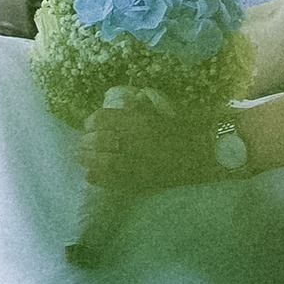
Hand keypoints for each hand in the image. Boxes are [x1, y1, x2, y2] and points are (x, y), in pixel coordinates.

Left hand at [79, 94, 216, 196]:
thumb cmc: (184, 128)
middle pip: (97, 141)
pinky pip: (112, 180)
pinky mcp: (140, 180)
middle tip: (81, 144)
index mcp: (137, 121)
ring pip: (101, 161)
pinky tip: (92, 175)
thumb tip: (124, 103)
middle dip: (85, 143)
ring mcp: (135, 163)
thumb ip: (138, 108)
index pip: (101, 119)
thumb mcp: (158, 112)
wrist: (203, 153)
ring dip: (88, 159)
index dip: (91, 122)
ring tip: (82, 159)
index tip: (89, 125)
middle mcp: (133, 141)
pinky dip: (98, 177)